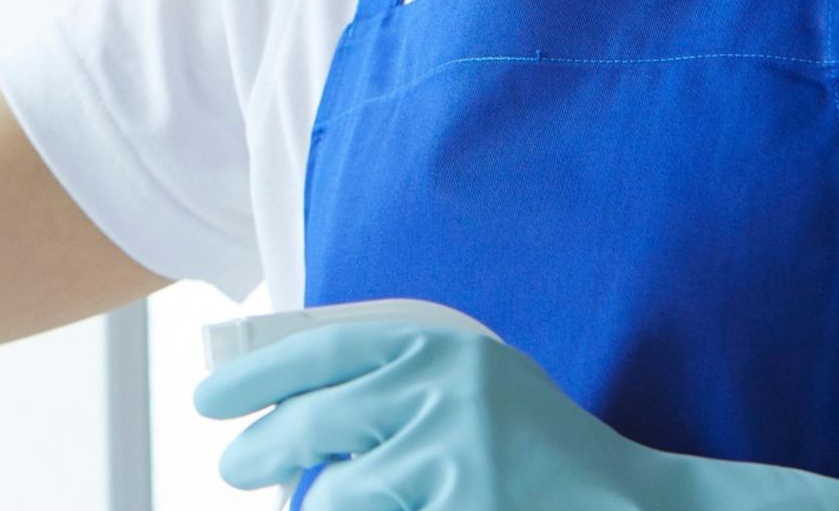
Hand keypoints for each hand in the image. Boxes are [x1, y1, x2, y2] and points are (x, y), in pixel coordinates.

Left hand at [193, 320, 684, 508]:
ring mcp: (453, 452)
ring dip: (315, 509)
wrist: (631, 507)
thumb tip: (286, 402)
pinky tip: (387, 509)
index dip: (252, 376)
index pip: (318, 351)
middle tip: (231, 467)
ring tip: (308, 508)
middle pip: (311, 422)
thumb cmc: (536, 449)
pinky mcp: (462, 504)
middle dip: (256, 450)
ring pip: (336, 493)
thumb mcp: (470, 384)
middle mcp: (442, 387)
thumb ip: (394, 379)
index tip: (206, 400)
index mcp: (437, 344)